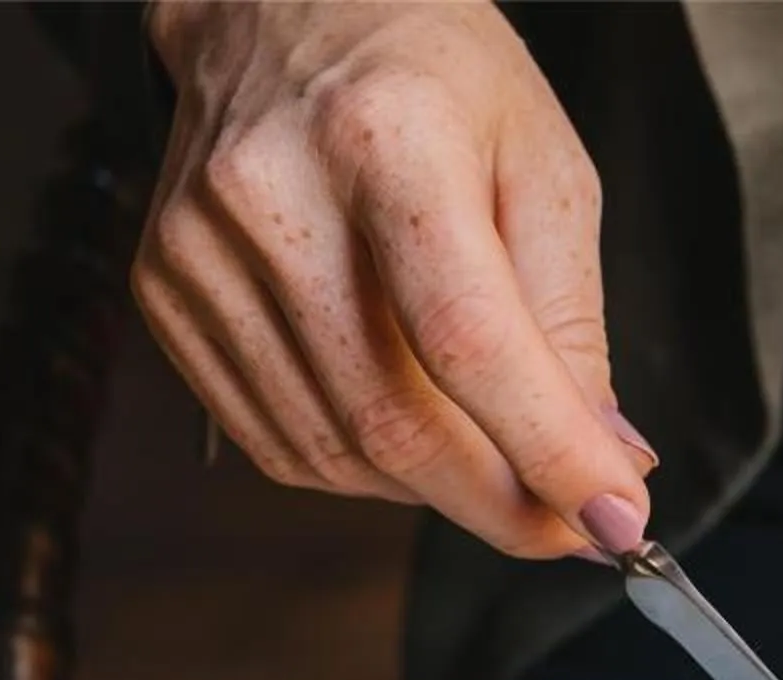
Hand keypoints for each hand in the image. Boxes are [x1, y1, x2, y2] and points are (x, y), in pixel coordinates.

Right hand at [136, 0, 652, 559]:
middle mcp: (270, 195)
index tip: (618, 520)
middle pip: (394, 419)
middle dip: (504, 503)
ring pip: (338, 452)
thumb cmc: (434, 77)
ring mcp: (198, 248)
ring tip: (500, 462)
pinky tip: (412, 431)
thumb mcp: (545, 170)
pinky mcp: (164, 292)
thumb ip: (572, 326)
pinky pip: (279, 442)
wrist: (282, 6)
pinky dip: (365, 468)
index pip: (467, 342)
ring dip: (439, 492)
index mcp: (384, 140)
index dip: (548, 452)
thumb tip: (603, 464)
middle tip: (572, 525)